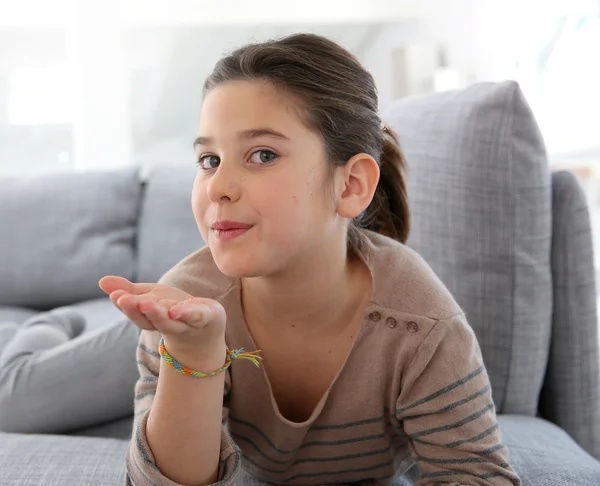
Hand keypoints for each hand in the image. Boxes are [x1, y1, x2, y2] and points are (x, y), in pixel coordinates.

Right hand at [99, 276, 225, 356]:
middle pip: (149, 320)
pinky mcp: (204, 317)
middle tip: (124, 300)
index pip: (135, 312)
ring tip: (146, 303)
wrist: (207, 325)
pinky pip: (196, 316)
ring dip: (157, 314)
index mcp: (150, 318)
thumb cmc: (173, 309)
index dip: (125, 305)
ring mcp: (185, 323)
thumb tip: (101, 281)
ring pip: (170, 322)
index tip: (115, 295)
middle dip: (136, 310)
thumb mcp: (150, 296)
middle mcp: (165, 324)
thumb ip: (128, 290)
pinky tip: (177, 309)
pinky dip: (187, 314)